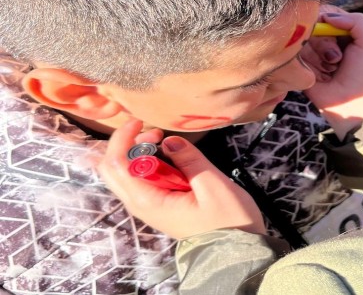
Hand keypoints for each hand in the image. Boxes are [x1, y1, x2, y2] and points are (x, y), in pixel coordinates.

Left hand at [96, 119, 265, 238]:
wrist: (237, 252)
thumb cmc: (229, 222)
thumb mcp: (213, 185)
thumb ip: (189, 159)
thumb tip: (169, 140)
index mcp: (149, 201)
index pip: (116, 164)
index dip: (123, 138)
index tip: (142, 121)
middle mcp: (142, 205)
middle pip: (113, 170)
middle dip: (128, 144)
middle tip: (156, 133)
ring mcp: (149, 207)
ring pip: (127, 175)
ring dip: (140, 154)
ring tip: (168, 145)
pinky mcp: (160, 206)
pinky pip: (142, 181)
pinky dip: (150, 165)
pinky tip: (172, 160)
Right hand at [304, 10, 362, 138]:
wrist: (356, 105)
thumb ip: (357, 19)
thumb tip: (326, 15)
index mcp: (342, 32)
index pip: (326, 12)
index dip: (328, 18)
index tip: (335, 32)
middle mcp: (325, 40)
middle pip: (311, 24)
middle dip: (325, 40)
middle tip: (337, 57)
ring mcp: (312, 54)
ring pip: (303, 40)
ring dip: (320, 55)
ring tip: (332, 69)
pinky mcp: (300, 67)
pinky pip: (295, 55)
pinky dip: (311, 64)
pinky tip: (321, 76)